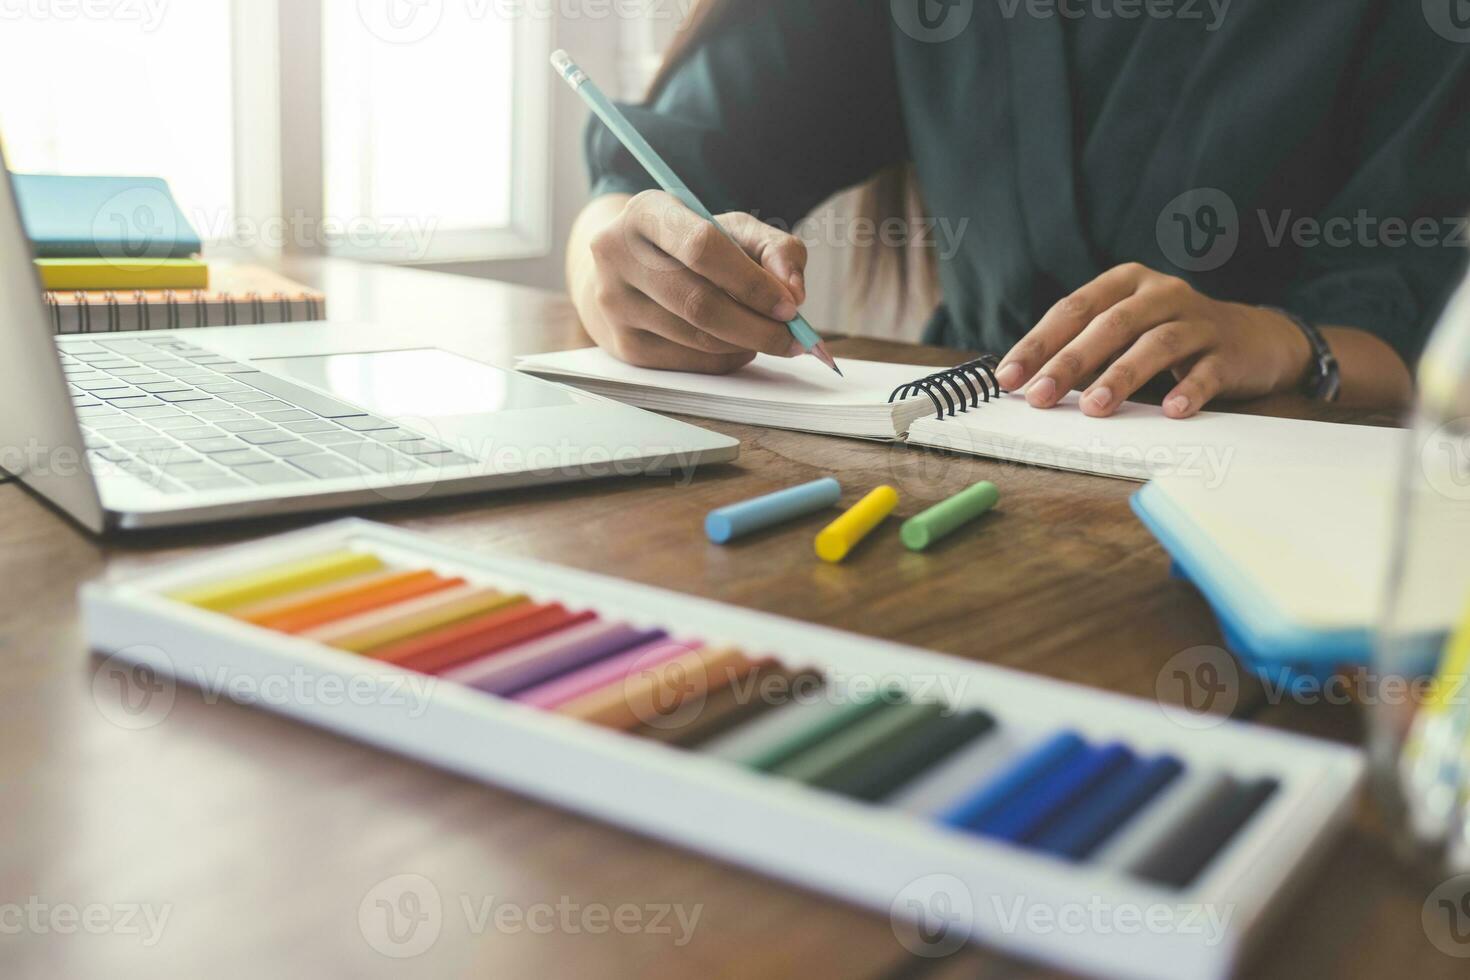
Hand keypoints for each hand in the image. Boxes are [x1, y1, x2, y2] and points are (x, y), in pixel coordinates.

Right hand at [577, 190, 807, 373]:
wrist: (628, 269)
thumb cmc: (690, 246)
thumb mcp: (733, 230)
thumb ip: (775, 249)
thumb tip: (793, 292)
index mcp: (646, 212)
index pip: (702, 249)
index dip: (752, 282)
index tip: (791, 305)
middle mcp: (618, 255)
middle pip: (699, 303)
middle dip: (758, 327)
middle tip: (793, 337)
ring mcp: (615, 304)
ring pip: (697, 338)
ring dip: (747, 344)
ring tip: (768, 334)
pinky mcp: (624, 344)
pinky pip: (690, 362)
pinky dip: (726, 359)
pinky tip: (737, 344)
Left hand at [995, 263, 1313, 418]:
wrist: (1254, 339)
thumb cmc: (1170, 339)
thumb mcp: (1124, 332)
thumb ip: (1082, 351)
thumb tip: (1026, 386)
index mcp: (1124, 283)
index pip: (1072, 309)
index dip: (1038, 343)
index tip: (1008, 377)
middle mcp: (1160, 293)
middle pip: (1109, 325)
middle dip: (1069, 363)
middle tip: (1040, 397)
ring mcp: (1197, 320)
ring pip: (1155, 344)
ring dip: (1121, 377)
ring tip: (1094, 408)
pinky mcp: (1227, 351)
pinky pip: (1206, 372)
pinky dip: (1188, 391)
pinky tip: (1170, 411)